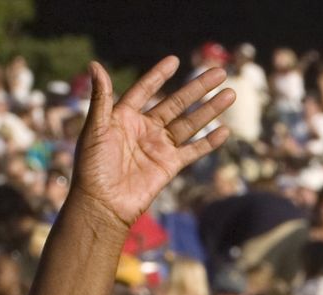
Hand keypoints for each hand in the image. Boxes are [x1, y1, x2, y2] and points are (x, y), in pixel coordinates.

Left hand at [70, 58, 232, 234]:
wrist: (103, 204)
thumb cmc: (92, 167)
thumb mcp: (94, 128)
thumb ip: (101, 97)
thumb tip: (95, 65)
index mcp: (124, 117)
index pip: (145, 90)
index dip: (159, 75)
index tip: (175, 60)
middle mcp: (144, 129)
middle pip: (176, 103)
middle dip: (198, 88)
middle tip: (219, 72)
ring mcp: (159, 147)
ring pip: (190, 123)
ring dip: (210, 109)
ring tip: (230, 94)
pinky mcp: (170, 166)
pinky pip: (194, 151)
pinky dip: (209, 142)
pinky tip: (224, 130)